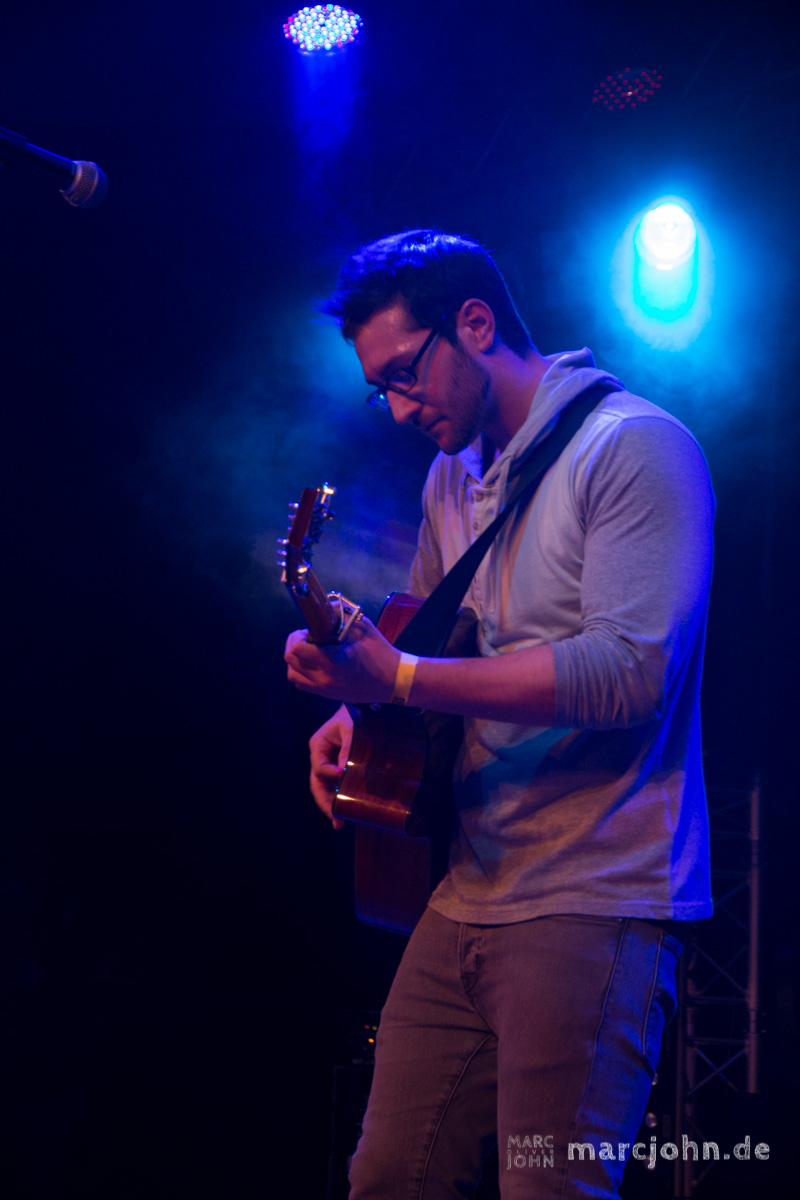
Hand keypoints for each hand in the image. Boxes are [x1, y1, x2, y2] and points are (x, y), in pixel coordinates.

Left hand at [285, 616, 399, 704]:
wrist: (394, 680)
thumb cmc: (380, 652)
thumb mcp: (363, 628)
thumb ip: (343, 615)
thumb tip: (328, 604)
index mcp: (333, 660)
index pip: (297, 650)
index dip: (297, 637)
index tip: (307, 631)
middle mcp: (325, 677)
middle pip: (291, 661)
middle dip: (293, 645)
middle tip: (306, 638)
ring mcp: (326, 689)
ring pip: (293, 675)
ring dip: (295, 661)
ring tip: (307, 652)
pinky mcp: (329, 695)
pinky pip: (303, 685)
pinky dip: (301, 673)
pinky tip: (312, 664)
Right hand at [309, 705, 352, 829]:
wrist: (363, 710)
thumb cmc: (353, 715)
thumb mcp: (351, 727)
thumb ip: (347, 747)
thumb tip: (344, 771)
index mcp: (317, 745)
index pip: (319, 767)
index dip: (330, 774)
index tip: (343, 776)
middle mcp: (320, 758)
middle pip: (317, 784)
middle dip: (325, 802)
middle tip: (335, 818)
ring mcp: (329, 765)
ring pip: (325, 789)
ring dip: (331, 805)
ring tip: (338, 822)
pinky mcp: (340, 770)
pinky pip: (336, 787)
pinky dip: (340, 798)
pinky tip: (346, 812)